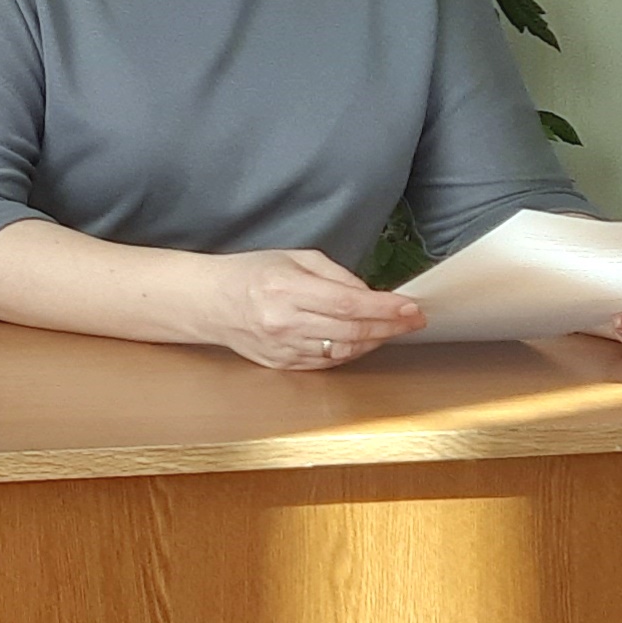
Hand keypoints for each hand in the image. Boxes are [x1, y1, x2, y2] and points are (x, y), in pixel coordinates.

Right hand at [192, 247, 426, 370]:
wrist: (208, 302)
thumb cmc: (250, 274)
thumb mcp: (293, 258)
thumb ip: (335, 275)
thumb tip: (370, 295)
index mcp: (285, 289)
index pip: (347, 303)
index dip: (385, 308)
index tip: (411, 308)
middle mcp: (283, 322)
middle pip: (351, 330)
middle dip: (389, 326)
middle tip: (412, 320)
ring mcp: (282, 347)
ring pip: (344, 350)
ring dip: (374, 340)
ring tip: (389, 328)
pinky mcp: (282, 364)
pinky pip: (327, 361)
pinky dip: (350, 351)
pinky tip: (360, 339)